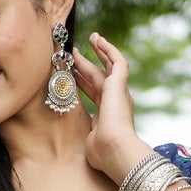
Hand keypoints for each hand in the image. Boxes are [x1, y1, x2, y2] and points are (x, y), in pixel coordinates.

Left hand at [72, 33, 147, 189]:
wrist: (114, 150)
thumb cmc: (102, 153)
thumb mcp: (90, 141)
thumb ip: (88, 133)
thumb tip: (87, 135)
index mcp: (108, 115)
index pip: (94, 93)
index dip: (82, 82)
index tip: (70, 74)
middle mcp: (116, 102)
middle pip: (99, 77)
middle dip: (87, 65)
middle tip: (75, 53)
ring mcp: (119, 93)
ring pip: (109, 66)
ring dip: (100, 52)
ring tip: (92, 37)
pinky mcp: (120, 85)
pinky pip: (117, 61)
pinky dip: (110, 50)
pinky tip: (100, 40)